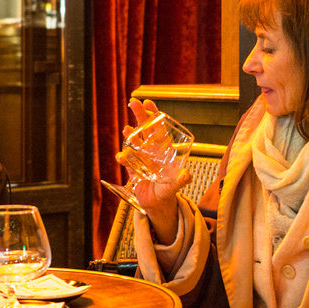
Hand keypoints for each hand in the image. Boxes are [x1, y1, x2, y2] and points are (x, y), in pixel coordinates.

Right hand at [120, 98, 190, 239]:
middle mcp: (150, 151)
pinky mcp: (132, 170)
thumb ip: (181, 180)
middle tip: (133, 102)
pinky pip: (126, 161)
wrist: (157, 205)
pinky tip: (121, 156)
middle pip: (144, 129)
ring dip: (130, 135)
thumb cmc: (169, 190)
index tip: (148, 103)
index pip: (158, 128)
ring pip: (133, 142)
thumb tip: (186, 175)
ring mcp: (140, 159)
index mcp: (163, 149)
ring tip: (127, 128)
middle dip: (139, 116)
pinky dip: (123, 158)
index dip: (154, 115)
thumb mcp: (176, 185)